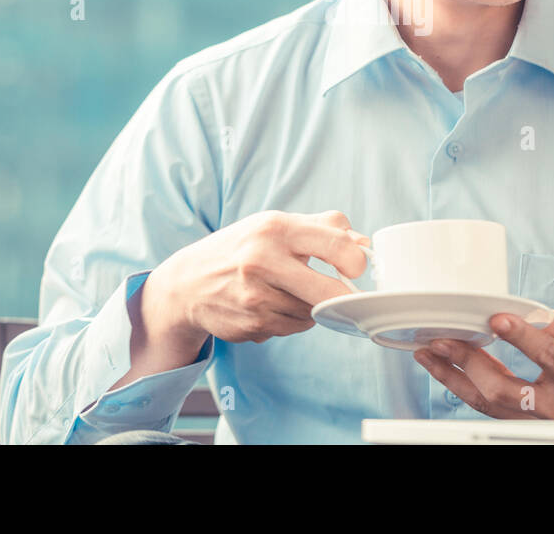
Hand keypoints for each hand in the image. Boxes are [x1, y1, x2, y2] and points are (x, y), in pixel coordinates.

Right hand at [142, 209, 368, 350]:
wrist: (188, 283)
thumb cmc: (242, 248)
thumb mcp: (276, 225)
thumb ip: (323, 228)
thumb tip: (365, 243)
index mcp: (274, 228)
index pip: (335, 243)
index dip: (356, 259)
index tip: (355, 267)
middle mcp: (262, 260)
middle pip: (328, 290)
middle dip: (341, 295)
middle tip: (341, 292)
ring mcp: (255, 296)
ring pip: (312, 313)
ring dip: (311, 307)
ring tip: (289, 292)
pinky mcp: (251, 324)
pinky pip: (292, 328)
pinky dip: (290, 320)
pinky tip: (270, 306)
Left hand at [413, 310, 553, 419]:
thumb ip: (550, 322)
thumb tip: (513, 313)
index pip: (544, 354)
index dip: (519, 335)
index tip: (495, 318)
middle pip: (504, 389)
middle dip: (466, 362)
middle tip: (440, 341)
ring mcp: (545, 421)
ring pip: (491, 406)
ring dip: (456, 380)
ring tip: (431, 357)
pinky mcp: (535, 427)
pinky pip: (496, 412)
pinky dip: (470, 393)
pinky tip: (452, 375)